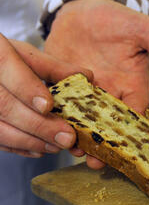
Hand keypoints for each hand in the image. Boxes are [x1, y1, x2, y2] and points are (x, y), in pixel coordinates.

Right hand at [0, 34, 92, 157]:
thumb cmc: (5, 59)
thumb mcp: (26, 55)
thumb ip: (54, 67)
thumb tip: (86, 77)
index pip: (7, 68)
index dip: (27, 89)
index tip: (48, 106)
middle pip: (5, 105)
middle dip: (39, 125)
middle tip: (67, 137)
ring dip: (31, 141)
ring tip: (58, 146)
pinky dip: (19, 148)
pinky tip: (41, 149)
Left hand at [45, 0, 148, 168]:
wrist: (83, 9)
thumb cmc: (118, 20)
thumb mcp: (143, 31)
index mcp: (131, 88)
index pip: (135, 115)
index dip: (132, 134)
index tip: (127, 150)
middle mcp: (108, 95)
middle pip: (108, 126)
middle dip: (103, 144)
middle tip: (96, 161)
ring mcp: (83, 93)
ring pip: (82, 121)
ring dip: (78, 136)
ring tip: (73, 149)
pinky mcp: (60, 86)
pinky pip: (58, 106)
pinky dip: (53, 117)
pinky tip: (48, 127)